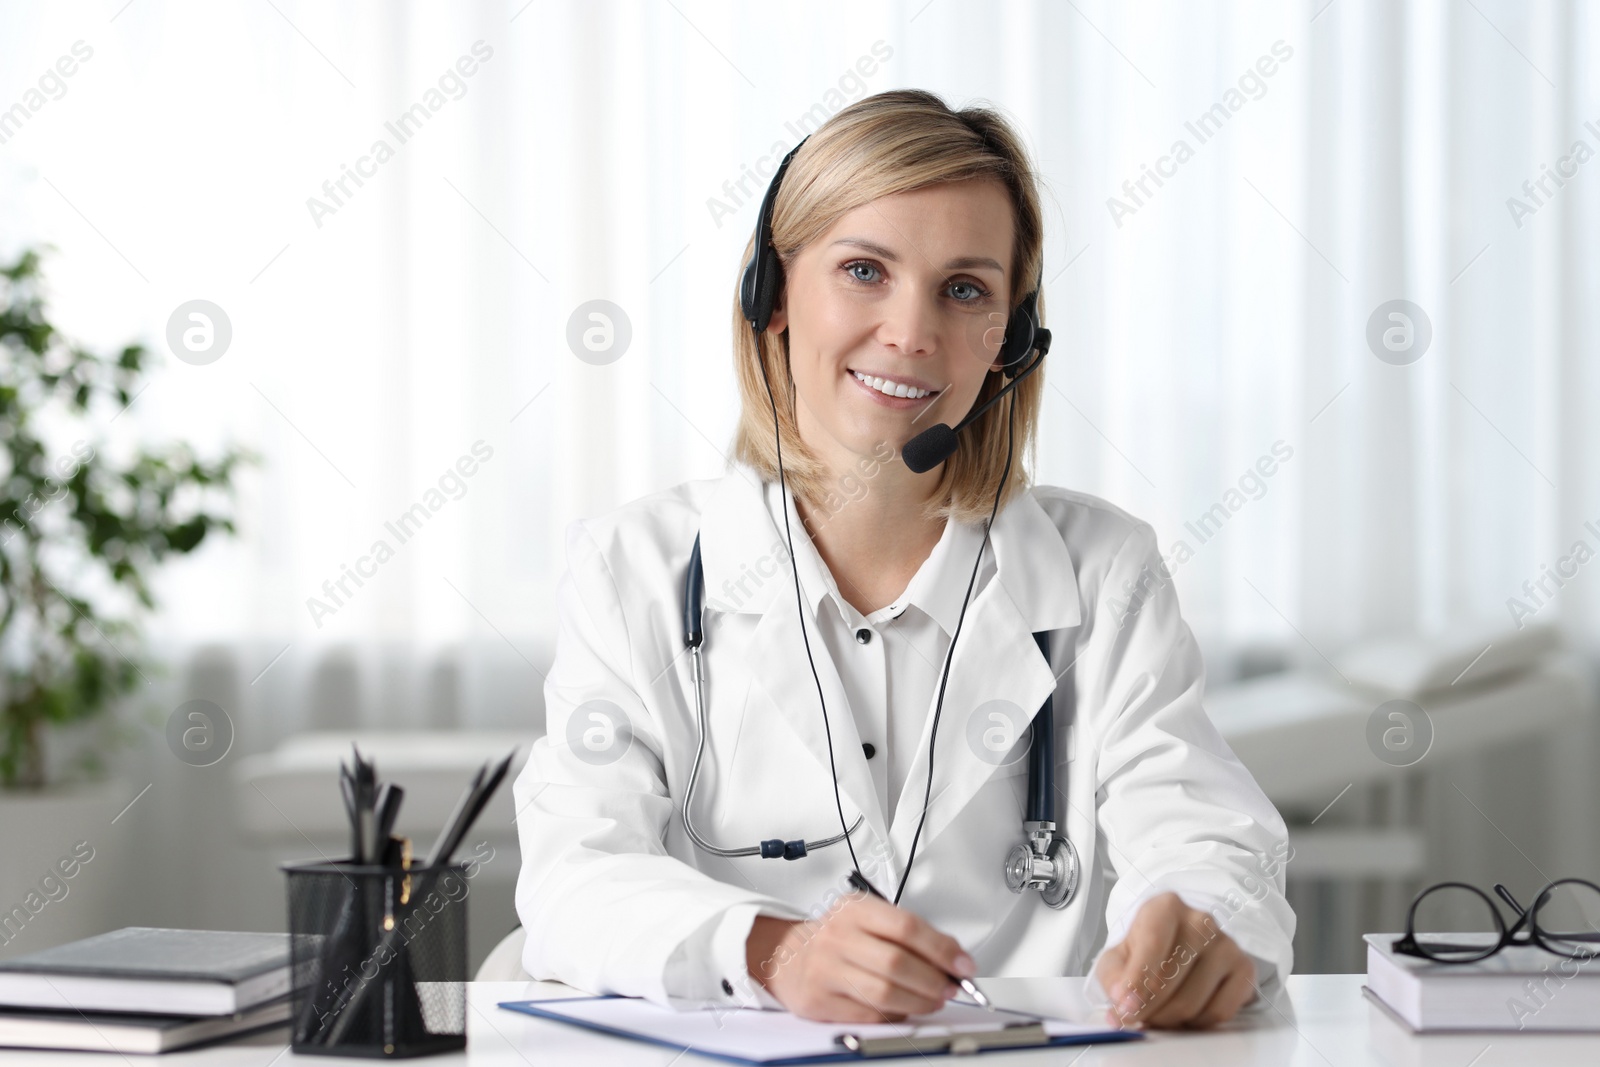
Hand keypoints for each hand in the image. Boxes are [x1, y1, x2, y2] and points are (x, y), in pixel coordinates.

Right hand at [745, 892, 975, 1021]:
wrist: (788, 956)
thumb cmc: (839, 938)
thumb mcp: (869, 920)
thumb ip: (910, 935)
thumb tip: (955, 959)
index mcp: (855, 909)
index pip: (906, 926)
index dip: (941, 948)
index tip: (963, 965)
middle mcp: (837, 936)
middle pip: (897, 963)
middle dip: (933, 980)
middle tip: (950, 988)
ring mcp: (826, 969)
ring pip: (884, 993)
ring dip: (919, 1001)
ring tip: (933, 1001)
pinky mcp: (820, 1001)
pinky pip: (869, 1015)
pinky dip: (895, 1016)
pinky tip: (904, 1010)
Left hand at [1094, 892, 1255, 1029]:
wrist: (1179, 948)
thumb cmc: (1145, 952)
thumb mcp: (1118, 958)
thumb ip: (1114, 979)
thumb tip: (1122, 1004)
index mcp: (1165, 907)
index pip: (1153, 944)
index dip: (1137, 980)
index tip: (1126, 1007)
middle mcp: (1200, 920)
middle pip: (1171, 979)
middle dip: (1148, 1008)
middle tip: (1136, 1018)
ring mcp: (1226, 944)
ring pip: (1193, 1002)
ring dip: (1169, 1019)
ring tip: (1158, 1013)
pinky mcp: (1244, 969)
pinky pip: (1219, 1012)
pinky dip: (1196, 1023)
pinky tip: (1185, 1013)